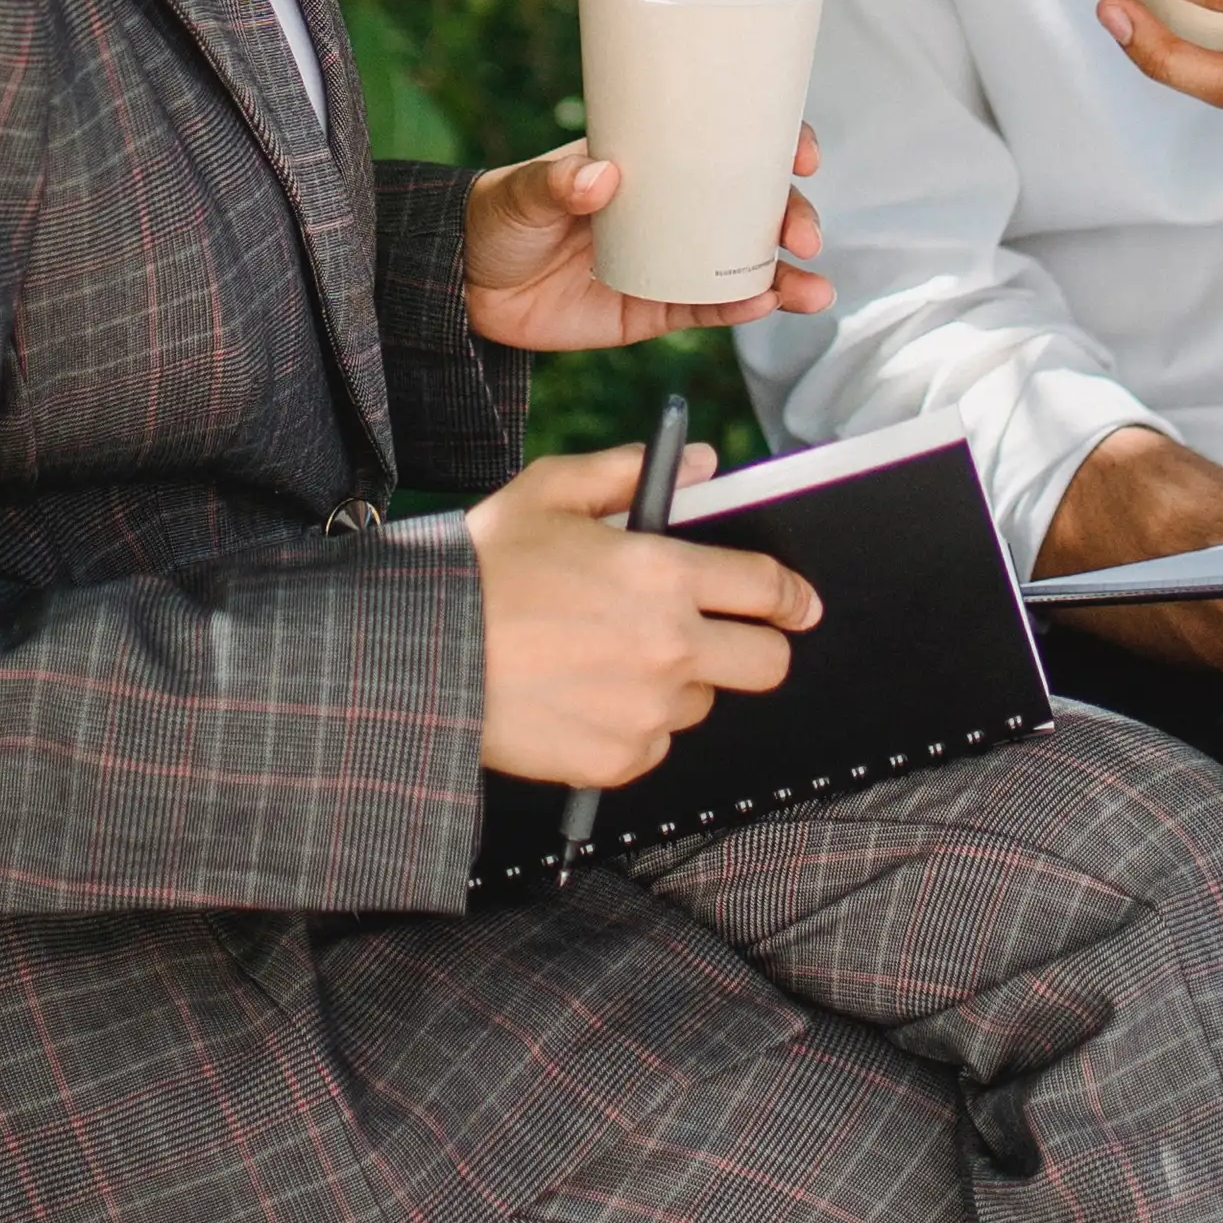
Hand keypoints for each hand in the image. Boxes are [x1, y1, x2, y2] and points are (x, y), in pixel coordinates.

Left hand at [462, 129, 830, 355]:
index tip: (801, 152)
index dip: (774, 142)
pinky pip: (709, 308)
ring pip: (743, 264)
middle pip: (750, 206)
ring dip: (785, 274)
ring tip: (812, 290)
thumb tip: (600, 176)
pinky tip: (767, 306)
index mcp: (650, 163)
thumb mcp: (523, 190)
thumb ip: (558, 184)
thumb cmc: (498, 216)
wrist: (466, 284)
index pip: (724, 142)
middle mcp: (671, 209)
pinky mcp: (653, 309)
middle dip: (791, 216)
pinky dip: (743, 309)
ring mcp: (668, 260)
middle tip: (804, 233)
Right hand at [468, 445, 822, 787]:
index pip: (768, 589)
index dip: (793, 597)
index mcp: (664, 573)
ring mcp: (648, 711)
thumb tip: (699, 462)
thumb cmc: (482, 569)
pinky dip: (633, 725)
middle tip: (721, 639)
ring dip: (678, 684)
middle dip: (756, 647)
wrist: (423, 658)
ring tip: (612, 660)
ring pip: (702, 703)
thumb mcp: (549, 492)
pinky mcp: (619, 761)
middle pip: (767, 663)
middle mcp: (671, 647)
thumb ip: (629, 472)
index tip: (800, 605)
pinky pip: (654, 744)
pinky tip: (585, 696)